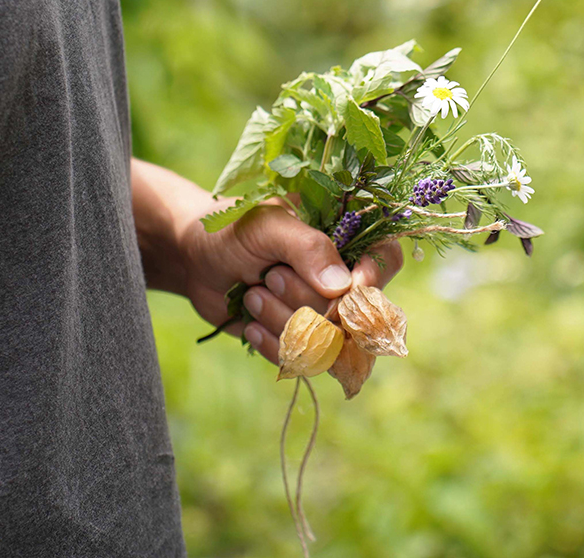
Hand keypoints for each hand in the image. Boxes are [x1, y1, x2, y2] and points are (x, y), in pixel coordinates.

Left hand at [131, 159, 403, 364]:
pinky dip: (274, 344)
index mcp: (346, 236)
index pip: (387, 258)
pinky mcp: (302, 339)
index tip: (348, 287)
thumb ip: (307, 248)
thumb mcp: (267, 225)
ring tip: (252, 295)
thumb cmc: (233, 231)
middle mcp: (343, 276)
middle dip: (306, 299)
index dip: (374, 277)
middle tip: (269, 277)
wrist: (196, 261)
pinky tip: (250, 323)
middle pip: (353, 308)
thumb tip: (344, 288)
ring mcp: (324, 311)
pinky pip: (304, 358)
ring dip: (284, 321)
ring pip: (328, 339)